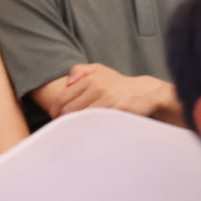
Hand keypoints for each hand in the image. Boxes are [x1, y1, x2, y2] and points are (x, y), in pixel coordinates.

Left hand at [51, 64, 176, 118]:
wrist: (145, 92)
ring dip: (73, 126)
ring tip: (74, 129)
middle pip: (69, 110)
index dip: (54, 110)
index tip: (55, 117)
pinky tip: (88, 130)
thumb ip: (80, 70)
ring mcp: (108, 99)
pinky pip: (94, 123)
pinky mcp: (117, 110)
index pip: (62, 97)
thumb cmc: (118, 84)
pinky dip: (87, 128)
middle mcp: (99, 86)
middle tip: (64, 126)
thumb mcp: (100, 70)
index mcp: (92, 77)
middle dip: (63, 120)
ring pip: (79, 118)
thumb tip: (67, 82)